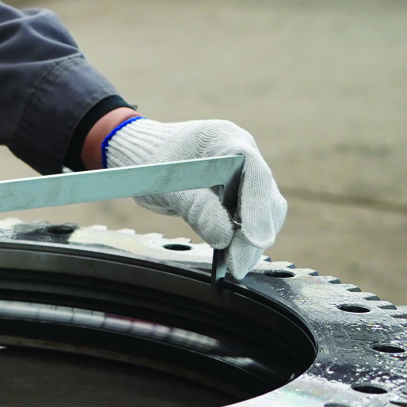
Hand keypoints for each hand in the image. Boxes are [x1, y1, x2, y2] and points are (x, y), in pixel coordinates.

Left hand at [101, 117, 287, 279]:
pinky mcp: (238, 194)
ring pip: (263, 211)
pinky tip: (232, 258)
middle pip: (265, 196)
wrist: (142, 156)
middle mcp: (243, 155)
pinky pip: (248, 218)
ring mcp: (243, 175)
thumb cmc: (150, 161)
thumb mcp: (167, 184)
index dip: (258, 208)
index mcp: (227, 140)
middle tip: (238, 265)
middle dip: (256, 233)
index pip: (254, 174)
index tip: (255, 240)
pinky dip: (241, 238)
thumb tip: (225, 239)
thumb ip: (197, 208)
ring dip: (251, 241)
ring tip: (235, 266)